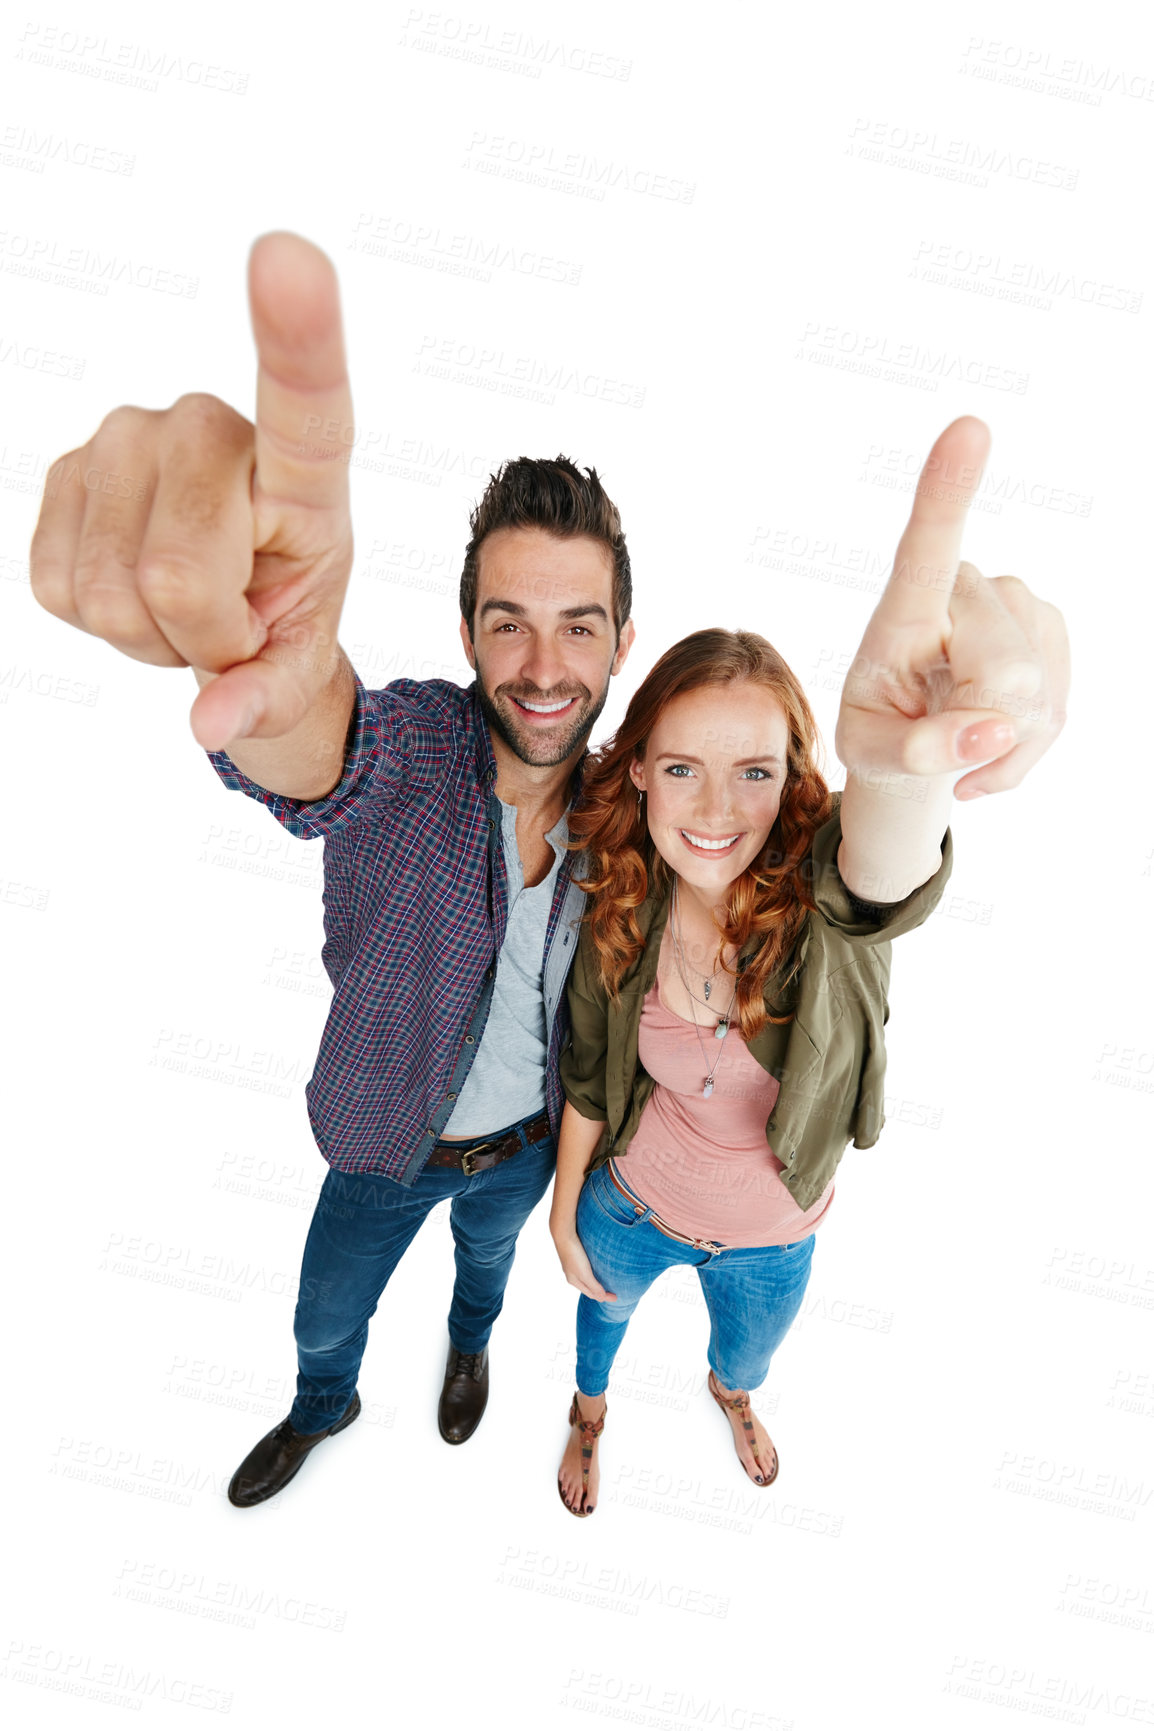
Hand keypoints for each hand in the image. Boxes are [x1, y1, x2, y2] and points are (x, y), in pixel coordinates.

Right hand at [30, 232, 354, 751]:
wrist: (227, 611)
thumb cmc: (282, 617)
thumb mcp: (299, 668)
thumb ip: (268, 699)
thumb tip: (212, 724)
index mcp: (303, 469)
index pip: (305, 398)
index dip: (296, 335)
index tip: (289, 255)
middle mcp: (209, 429)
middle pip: (178, 574)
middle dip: (201, 637)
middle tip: (228, 624)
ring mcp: (127, 439)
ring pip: (114, 593)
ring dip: (148, 635)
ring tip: (186, 605)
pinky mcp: (64, 471)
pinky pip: (58, 588)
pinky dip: (95, 623)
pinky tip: (135, 590)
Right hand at [551, 1227, 616, 1301]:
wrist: (564, 1233)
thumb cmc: (574, 1254)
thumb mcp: (584, 1273)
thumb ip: (593, 1286)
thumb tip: (602, 1298)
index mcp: (573, 1281)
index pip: (590, 1294)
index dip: (603, 1297)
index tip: (616, 1298)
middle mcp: (572, 1274)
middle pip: (588, 1287)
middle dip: (599, 1292)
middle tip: (613, 1293)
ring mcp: (573, 1264)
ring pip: (587, 1277)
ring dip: (597, 1282)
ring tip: (607, 1282)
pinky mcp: (576, 1255)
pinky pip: (587, 1268)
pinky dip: (594, 1272)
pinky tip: (598, 1267)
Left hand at [834, 417, 1069, 799]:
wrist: (914, 741)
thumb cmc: (880, 732)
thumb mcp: (871, 754)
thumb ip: (914, 752)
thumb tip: (991, 734)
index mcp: (904, 606)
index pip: (927, 543)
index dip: (949, 489)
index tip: (969, 428)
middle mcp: (967, 588)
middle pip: (1006, 669)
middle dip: (981, 726)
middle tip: (937, 741)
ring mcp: (1017, 603)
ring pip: (1035, 695)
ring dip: (999, 744)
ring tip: (956, 741)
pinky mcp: (1050, 629)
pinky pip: (1054, 712)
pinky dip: (1021, 752)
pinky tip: (988, 749)